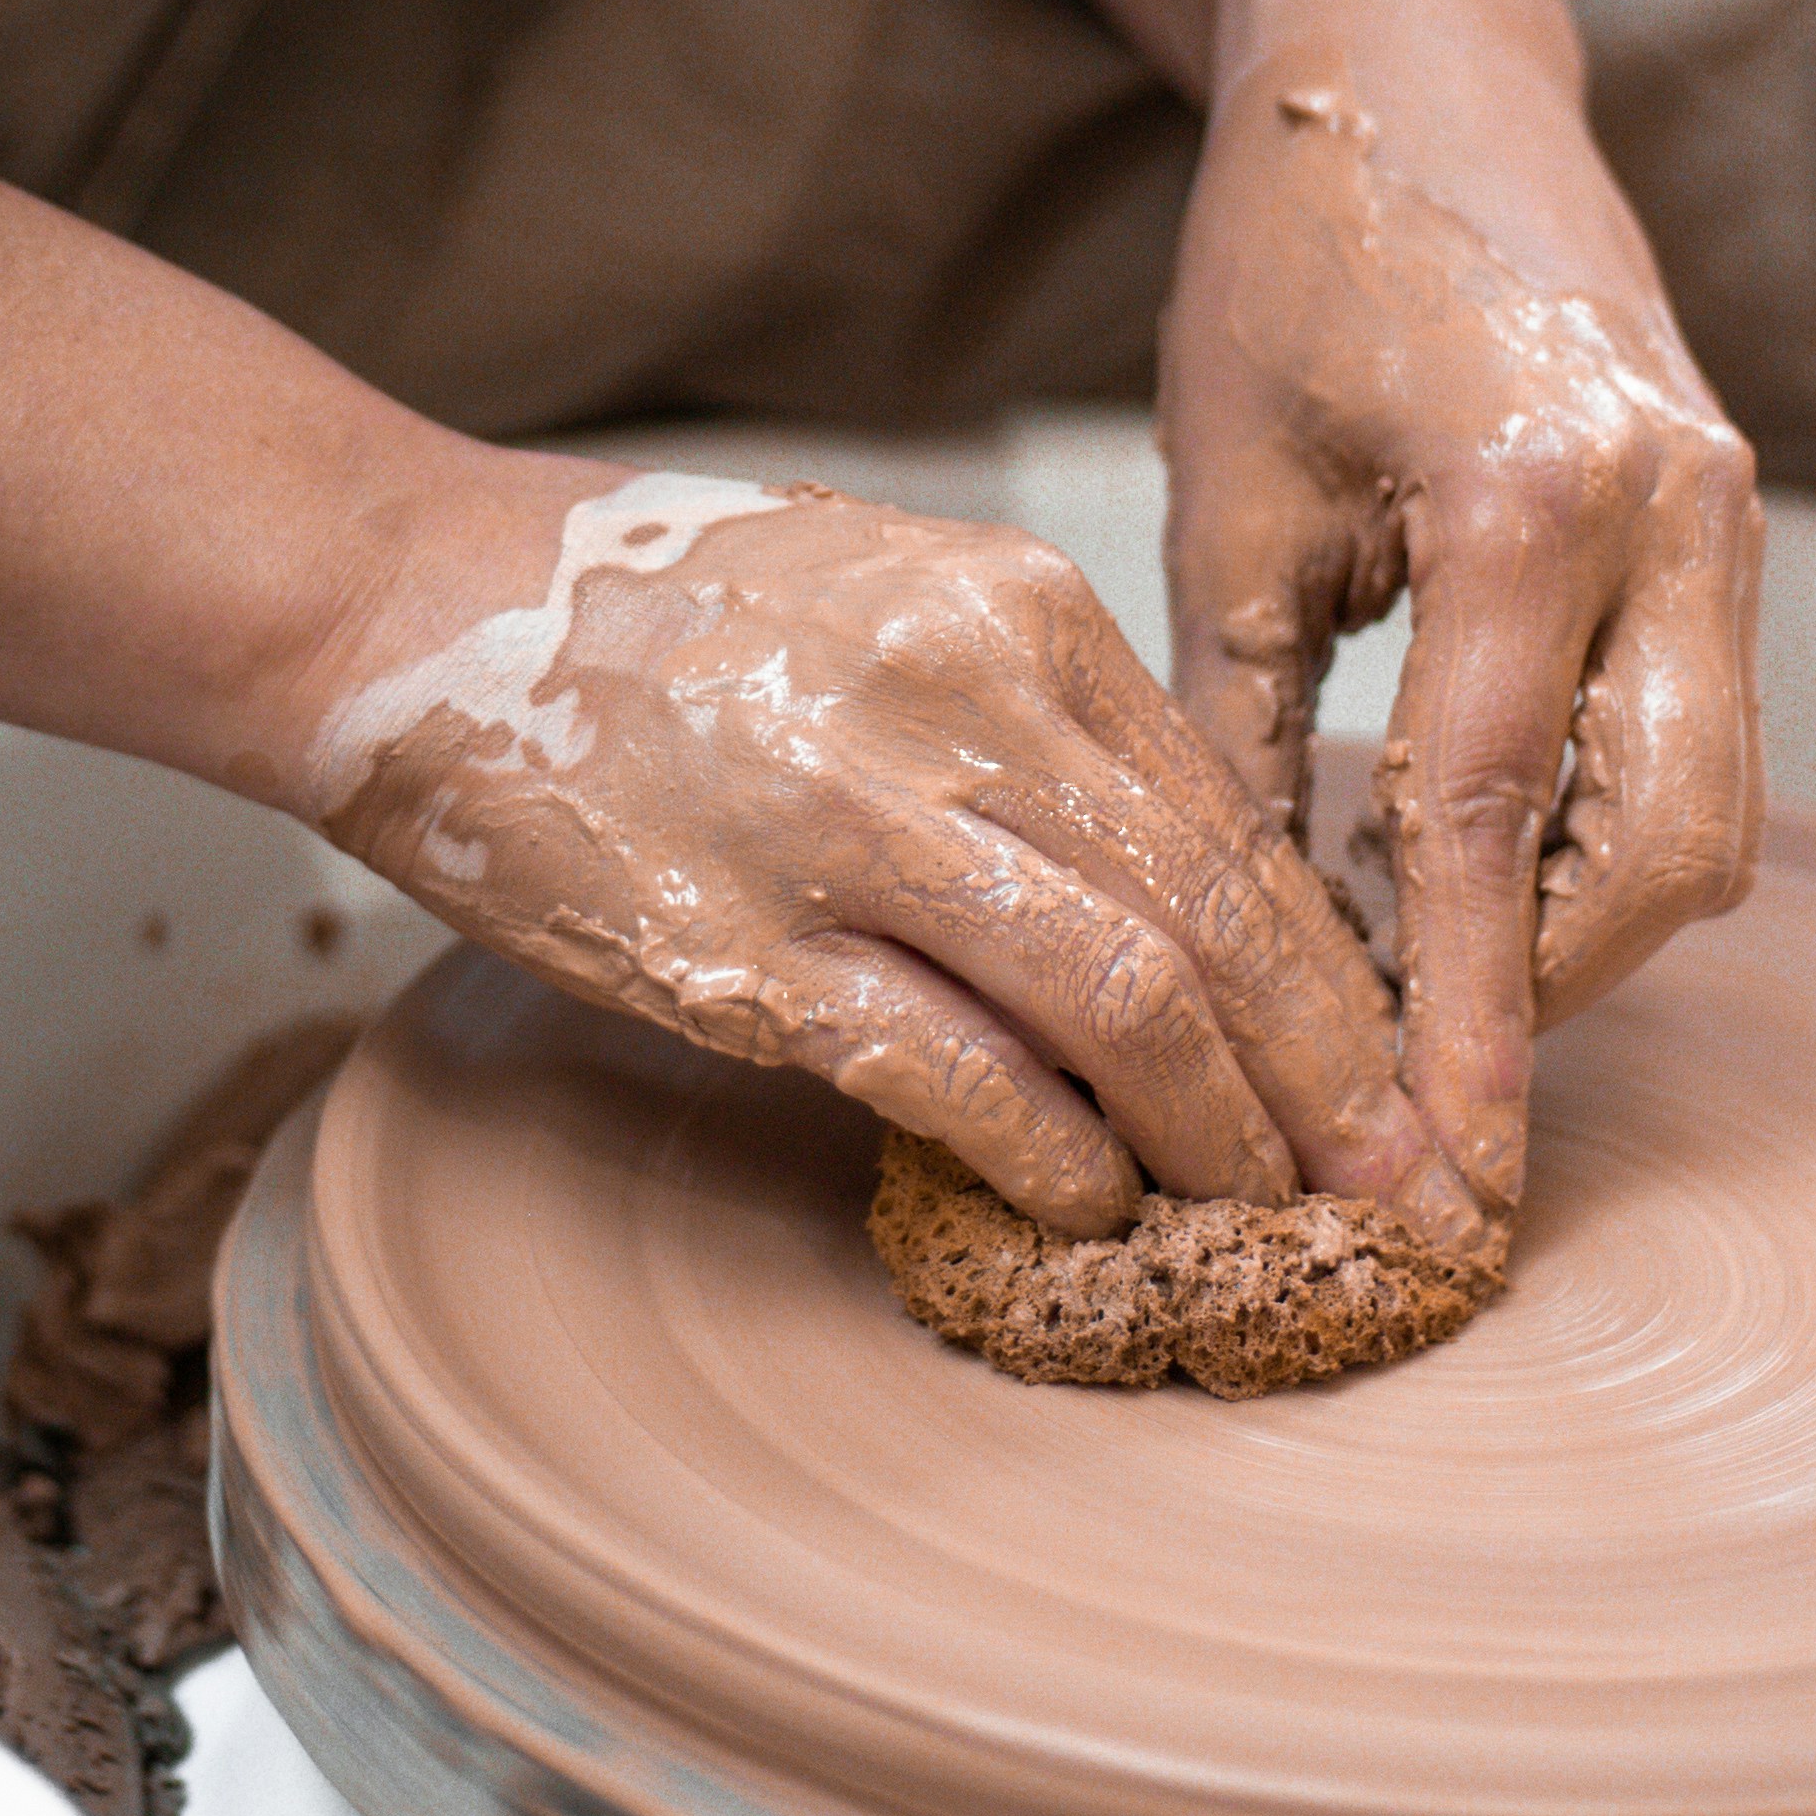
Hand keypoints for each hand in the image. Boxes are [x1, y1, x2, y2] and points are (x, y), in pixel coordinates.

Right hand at [303, 468, 1486, 1247]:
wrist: (415, 604)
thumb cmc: (652, 609)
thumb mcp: (889, 596)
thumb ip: (1033, 722)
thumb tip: (1178, 892)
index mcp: (1014, 612)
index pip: (1237, 820)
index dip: (1340, 973)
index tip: (1399, 1075)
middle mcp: (960, 701)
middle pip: (1221, 919)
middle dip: (1334, 1080)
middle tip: (1400, 1192)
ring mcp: (852, 823)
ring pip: (1127, 998)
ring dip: (1220, 1134)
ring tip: (1266, 1219)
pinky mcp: (743, 942)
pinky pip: (955, 1073)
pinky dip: (1051, 1156)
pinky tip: (1088, 1207)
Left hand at [1159, 49, 1761, 1208]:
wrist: (1414, 69)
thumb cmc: (1290, 253)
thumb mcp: (1224, 497)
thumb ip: (1238, 730)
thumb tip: (1231, 950)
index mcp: (1536, 496)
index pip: (1492, 818)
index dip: (1465, 1014)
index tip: (1441, 1171)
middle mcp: (1676, 512)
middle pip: (1666, 854)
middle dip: (1548, 987)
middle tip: (1413, 1079)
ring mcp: (1728, 515)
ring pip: (1710, 813)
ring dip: (1582, 917)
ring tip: (1427, 976)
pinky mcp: (1731, 521)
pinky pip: (1701, 735)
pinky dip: (1601, 824)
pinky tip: (1476, 860)